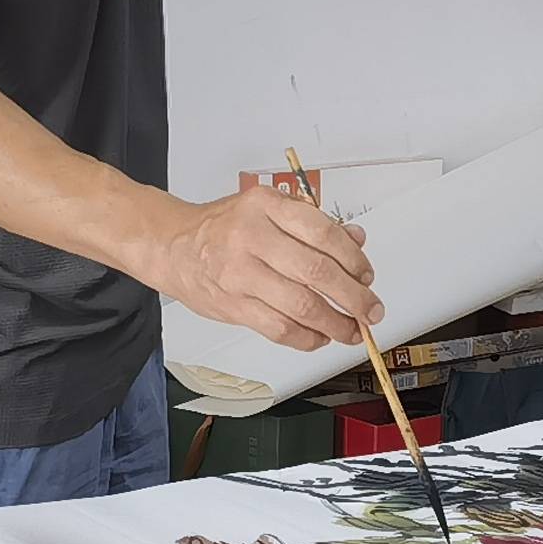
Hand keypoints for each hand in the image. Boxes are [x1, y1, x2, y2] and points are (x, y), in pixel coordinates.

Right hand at [148, 189, 383, 351]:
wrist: (172, 246)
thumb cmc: (224, 227)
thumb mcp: (268, 209)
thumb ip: (312, 223)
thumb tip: (356, 240)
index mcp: (266, 205)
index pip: (322, 232)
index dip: (353, 258)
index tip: (366, 275)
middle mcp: (252, 236)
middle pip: (317, 272)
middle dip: (353, 297)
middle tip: (371, 310)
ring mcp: (240, 273)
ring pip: (301, 305)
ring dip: (335, 324)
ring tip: (351, 330)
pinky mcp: (233, 305)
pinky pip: (280, 328)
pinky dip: (307, 338)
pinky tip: (319, 336)